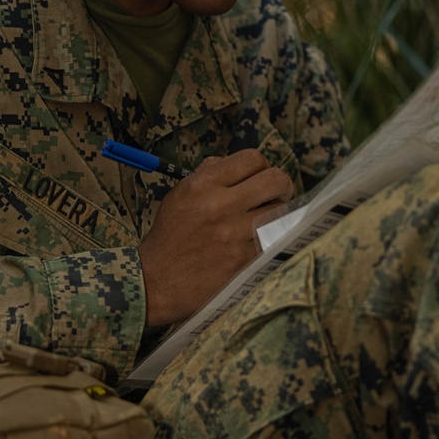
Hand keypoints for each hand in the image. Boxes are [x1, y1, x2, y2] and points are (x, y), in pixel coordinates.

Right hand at [138, 149, 293, 325]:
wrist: (156, 280)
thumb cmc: (170, 236)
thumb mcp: (180, 195)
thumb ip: (208, 174)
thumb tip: (238, 164)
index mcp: (202, 185)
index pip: (251, 158)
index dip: (263, 166)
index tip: (262, 178)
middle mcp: (218, 205)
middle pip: (274, 180)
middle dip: (282, 186)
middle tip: (279, 195)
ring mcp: (232, 234)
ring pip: (279, 212)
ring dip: (279, 214)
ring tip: (269, 220)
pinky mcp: (242, 260)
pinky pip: (272, 240)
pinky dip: (270, 239)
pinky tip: (261, 241)